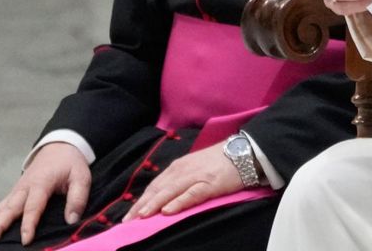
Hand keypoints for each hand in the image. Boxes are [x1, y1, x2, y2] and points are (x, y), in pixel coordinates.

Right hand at [0, 142, 90, 246]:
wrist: (59, 147)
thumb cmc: (70, 164)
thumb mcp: (81, 177)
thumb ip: (78, 198)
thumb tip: (72, 220)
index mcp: (41, 183)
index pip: (33, 206)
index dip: (29, 224)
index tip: (25, 240)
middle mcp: (24, 188)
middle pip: (9, 209)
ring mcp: (16, 191)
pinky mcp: (13, 194)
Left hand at [122, 144, 240, 221]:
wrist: (244, 151)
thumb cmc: (220, 161)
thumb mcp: (195, 167)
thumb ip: (180, 179)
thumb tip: (164, 197)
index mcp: (178, 167)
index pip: (155, 186)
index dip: (141, 201)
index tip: (129, 215)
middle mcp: (182, 170)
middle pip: (158, 190)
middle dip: (141, 206)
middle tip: (127, 221)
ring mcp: (196, 176)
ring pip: (170, 192)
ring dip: (154, 205)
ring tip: (141, 217)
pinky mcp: (210, 183)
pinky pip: (191, 194)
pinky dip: (178, 202)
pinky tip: (167, 211)